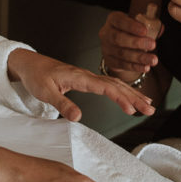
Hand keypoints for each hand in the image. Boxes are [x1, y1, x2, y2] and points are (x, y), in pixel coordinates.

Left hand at [7, 49, 154, 120]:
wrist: (30, 63)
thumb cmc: (36, 76)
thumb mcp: (45, 93)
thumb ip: (62, 104)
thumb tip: (79, 117)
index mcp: (79, 77)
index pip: (106, 87)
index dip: (120, 98)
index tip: (132, 109)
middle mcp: (87, 76)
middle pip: (116, 85)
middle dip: (134, 97)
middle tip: (151, 110)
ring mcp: (88, 77)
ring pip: (115, 84)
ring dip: (132, 94)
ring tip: (148, 104)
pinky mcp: (86, 80)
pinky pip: (109, 85)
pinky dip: (123, 91)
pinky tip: (130, 97)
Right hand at [98, 4, 162, 77]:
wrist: (120, 45)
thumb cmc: (131, 31)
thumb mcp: (138, 24)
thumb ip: (149, 25)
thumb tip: (160, 29)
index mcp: (113, 19)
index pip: (119, 21)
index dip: (131, 26)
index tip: (145, 31)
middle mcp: (106, 33)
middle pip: (118, 38)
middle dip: (136, 42)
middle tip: (152, 45)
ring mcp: (106, 48)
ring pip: (122, 53)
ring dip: (139, 57)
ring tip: (153, 59)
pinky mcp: (109, 61)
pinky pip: (122, 65)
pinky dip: (135, 66)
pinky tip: (146, 67)